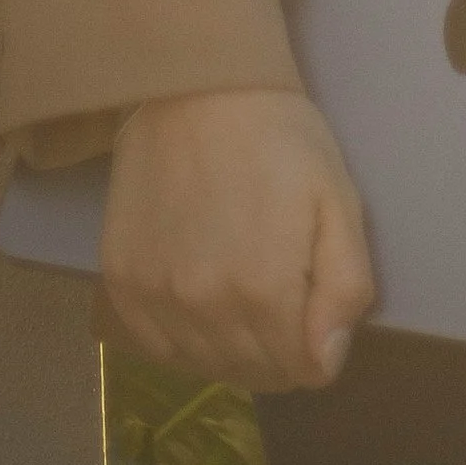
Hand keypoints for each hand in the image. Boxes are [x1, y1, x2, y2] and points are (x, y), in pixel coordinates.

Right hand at [101, 89, 374, 393]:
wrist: (195, 89)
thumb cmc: (279, 139)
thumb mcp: (338, 201)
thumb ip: (345, 288)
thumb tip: (326, 362)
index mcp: (265, 291)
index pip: (305, 373)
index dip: (320, 347)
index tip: (317, 306)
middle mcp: (203, 310)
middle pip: (256, 375)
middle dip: (282, 351)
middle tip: (286, 296)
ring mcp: (155, 300)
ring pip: (207, 367)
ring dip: (234, 349)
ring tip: (244, 294)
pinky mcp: (120, 285)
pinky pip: (159, 348)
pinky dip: (186, 338)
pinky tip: (200, 299)